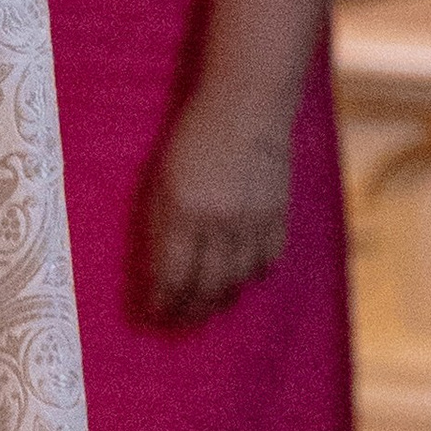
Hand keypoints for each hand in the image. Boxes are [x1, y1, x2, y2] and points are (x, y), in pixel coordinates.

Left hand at [143, 90, 293, 327]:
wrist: (247, 106)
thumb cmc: (193, 135)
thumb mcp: (162, 176)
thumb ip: (162, 221)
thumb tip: (159, 266)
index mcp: (183, 210)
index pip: (171, 275)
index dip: (161, 301)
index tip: (152, 314)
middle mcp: (220, 222)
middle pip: (206, 286)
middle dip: (188, 312)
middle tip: (176, 325)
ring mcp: (253, 221)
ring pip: (237, 280)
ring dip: (219, 300)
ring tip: (205, 309)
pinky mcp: (278, 216)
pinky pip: (266, 262)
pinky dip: (251, 277)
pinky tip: (239, 281)